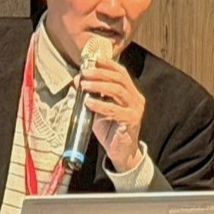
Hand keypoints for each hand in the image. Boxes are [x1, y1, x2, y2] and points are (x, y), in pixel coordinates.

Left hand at [79, 57, 145, 171]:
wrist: (121, 153)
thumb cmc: (110, 130)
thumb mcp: (98, 109)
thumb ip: (90, 95)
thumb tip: (78, 80)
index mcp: (130, 93)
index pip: (121, 73)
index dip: (108, 64)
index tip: (94, 60)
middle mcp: (136, 98)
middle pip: (119, 79)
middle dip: (100, 73)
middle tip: (85, 72)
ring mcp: (135, 109)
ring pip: (118, 90)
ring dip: (99, 85)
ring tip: (85, 85)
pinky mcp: (131, 121)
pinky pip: (114, 109)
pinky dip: (100, 104)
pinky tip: (89, 102)